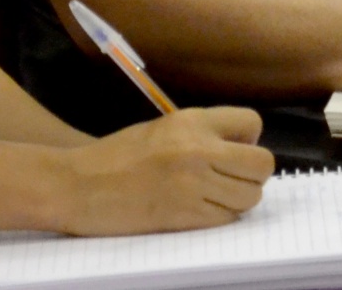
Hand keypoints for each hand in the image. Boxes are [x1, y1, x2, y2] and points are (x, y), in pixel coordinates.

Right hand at [56, 106, 273, 235]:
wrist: (80, 185)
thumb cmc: (117, 156)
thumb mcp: (162, 129)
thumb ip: (201, 134)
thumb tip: (240, 149)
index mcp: (191, 121)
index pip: (252, 123)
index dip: (249, 140)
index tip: (233, 151)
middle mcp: (198, 149)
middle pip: (262, 165)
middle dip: (252, 175)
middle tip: (231, 179)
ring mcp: (194, 184)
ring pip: (250, 197)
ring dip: (238, 199)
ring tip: (213, 196)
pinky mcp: (186, 216)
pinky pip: (227, 218)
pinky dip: (219, 217)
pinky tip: (198, 210)